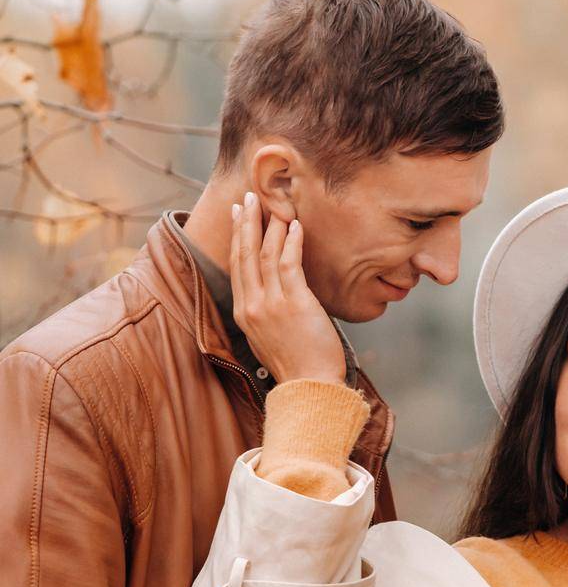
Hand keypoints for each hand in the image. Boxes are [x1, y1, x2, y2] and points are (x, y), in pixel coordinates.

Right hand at [230, 191, 345, 385]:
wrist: (310, 390)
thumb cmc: (297, 368)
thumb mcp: (267, 341)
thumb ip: (263, 316)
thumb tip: (268, 297)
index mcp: (244, 314)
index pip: (237, 266)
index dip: (237, 237)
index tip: (238, 215)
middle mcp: (252, 306)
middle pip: (245, 253)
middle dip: (246, 221)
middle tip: (249, 197)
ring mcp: (272, 304)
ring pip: (265, 254)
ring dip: (270, 225)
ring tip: (275, 204)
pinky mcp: (295, 304)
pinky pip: (289, 263)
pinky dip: (291, 241)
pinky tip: (295, 226)